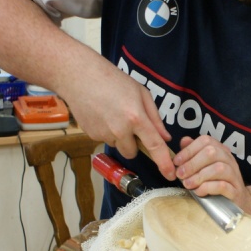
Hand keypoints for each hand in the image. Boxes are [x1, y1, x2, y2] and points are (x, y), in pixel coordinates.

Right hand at [65, 61, 175, 180]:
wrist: (79, 76)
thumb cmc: (113, 80)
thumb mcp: (141, 93)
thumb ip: (155, 118)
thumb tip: (165, 138)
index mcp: (136, 118)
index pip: (155, 146)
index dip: (164, 163)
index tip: (170, 175)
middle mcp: (120, 130)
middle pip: (132, 153)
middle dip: (133, 144)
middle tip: (129, 124)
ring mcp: (104, 134)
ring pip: (118, 146)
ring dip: (119, 137)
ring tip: (112, 114)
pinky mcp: (91, 135)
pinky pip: (104, 140)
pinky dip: (106, 132)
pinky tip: (102, 115)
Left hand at [173, 135, 249, 206]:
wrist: (235, 202)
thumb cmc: (215, 183)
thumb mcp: (203, 167)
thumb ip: (194, 153)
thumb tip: (184, 141)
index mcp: (220, 151)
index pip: (205, 141)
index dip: (188, 150)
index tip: (176, 162)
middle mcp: (229, 160)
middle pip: (211, 152)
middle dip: (192, 164)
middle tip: (180, 174)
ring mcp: (234, 175)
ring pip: (219, 168)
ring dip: (199, 176)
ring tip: (187, 184)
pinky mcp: (235, 191)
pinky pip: (223, 186)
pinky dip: (208, 188)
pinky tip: (199, 192)